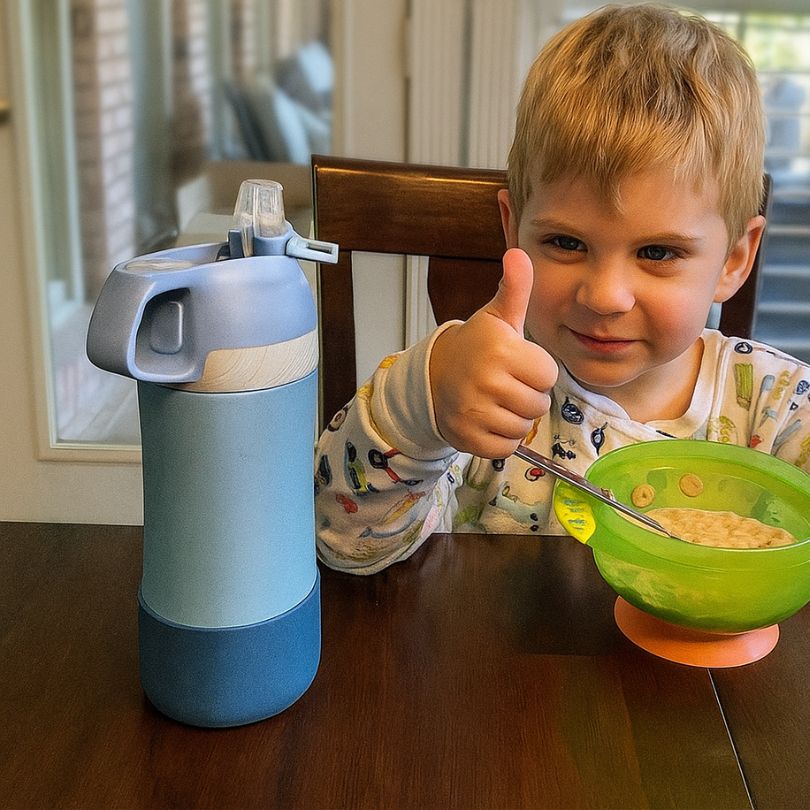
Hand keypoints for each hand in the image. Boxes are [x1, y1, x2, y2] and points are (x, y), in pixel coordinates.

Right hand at [429, 248, 557, 457]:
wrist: (433, 377)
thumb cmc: (475, 348)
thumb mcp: (497, 318)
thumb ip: (515, 289)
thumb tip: (519, 252)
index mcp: (500, 350)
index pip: (548, 375)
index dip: (537, 371)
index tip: (518, 365)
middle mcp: (486, 381)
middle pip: (538, 404)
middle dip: (528, 396)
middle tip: (507, 385)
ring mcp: (473, 412)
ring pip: (523, 427)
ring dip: (516, 418)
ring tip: (497, 402)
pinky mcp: (467, 438)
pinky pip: (505, 448)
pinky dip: (501, 438)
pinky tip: (488, 420)